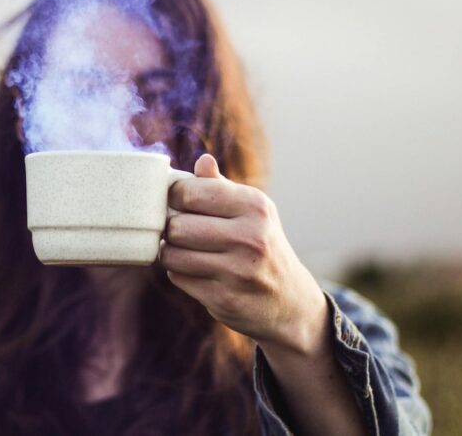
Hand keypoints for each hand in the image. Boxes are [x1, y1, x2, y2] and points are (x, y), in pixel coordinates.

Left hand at [160, 154, 328, 355]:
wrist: (290, 300)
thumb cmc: (261, 244)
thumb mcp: (251, 211)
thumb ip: (221, 186)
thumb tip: (203, 160)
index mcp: (255, 206)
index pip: (190, 192)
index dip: (174, 197)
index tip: (179, 203)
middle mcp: (250, 237)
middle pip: (177, 226)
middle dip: (172, 228)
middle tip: (181, 230)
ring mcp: (238, 272)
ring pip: (172, 255)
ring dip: (171, 253)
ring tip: (185, 250)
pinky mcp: (224, 300)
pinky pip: (178, 278)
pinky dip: (180, 273)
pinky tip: (197, 271)